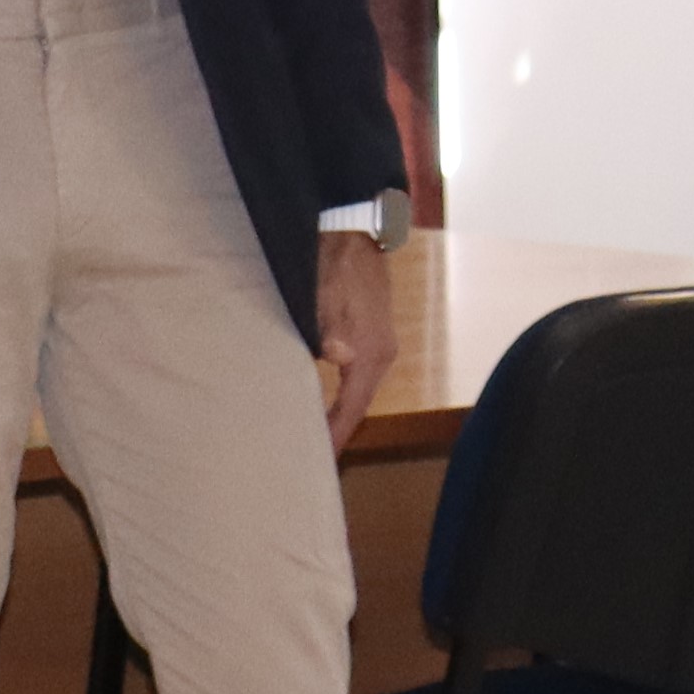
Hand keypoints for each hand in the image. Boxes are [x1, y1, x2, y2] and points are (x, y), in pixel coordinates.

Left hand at [313, 230, 397, 449]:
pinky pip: (357, 375)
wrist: (354, 235)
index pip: (355, 406)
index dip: (338, 433)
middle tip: (312, 455)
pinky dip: (341, 392)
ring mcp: (379, 345)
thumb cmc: (334, 265)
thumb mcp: (325, 296)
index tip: (323, 458)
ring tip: (315, 433)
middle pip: (358, 403)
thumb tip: (338, 355)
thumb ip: (328, 329)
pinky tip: (324, 399)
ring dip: (339, 411)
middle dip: (338, 429)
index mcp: (372, 352)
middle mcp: (381, 354)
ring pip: (358, 389)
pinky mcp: (370, 335)